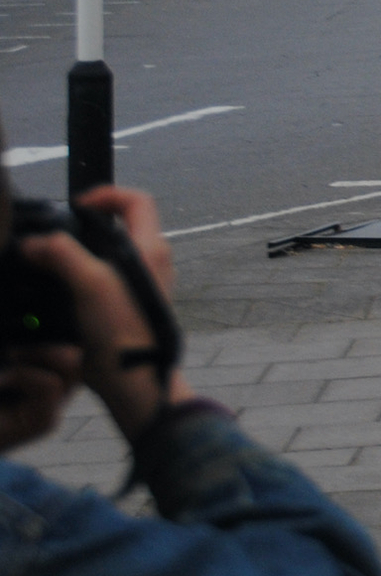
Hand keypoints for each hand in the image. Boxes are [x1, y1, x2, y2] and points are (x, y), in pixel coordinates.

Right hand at [10, 187, 187, 442]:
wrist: (135, 382)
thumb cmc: (123, 333)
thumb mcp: (90, 284)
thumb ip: (61, 255)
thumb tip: (34, 243)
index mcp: (151, 249)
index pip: (137, 200)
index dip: (107, 193)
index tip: (78, 204)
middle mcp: (152, 263)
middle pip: (120, 226)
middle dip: (86, 225)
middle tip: (56, 236)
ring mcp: (142, 286)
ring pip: (108, 254)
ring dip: (79, 253)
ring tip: (49, 261)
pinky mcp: (128, 306)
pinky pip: (102, 280)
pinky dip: (79, 276)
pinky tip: (56, 288)